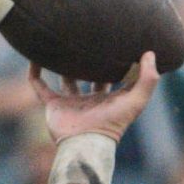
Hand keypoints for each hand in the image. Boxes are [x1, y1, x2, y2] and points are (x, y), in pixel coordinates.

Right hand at [29, 50, 159, 143]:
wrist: (85, 143)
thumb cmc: (112, 124)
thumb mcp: (137, 100)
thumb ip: (147, 79)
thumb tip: (150, 53)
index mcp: (109, 99)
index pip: (113, 77)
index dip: (115, 63)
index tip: (115, 44)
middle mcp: (90, 101)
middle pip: (89, 77)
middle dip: (88, 63)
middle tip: (86, 40)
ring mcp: (70, 103)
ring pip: (65, 80)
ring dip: (62, 65)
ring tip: (60, 44)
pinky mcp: (53, 106)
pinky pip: (39, 86)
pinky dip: (35, 73)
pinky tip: (34, 58)